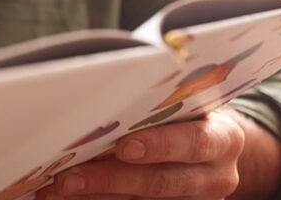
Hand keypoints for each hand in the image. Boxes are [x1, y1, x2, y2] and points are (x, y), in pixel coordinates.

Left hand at [35, 109, 245, 199]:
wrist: (214, 149)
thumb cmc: (190, 114)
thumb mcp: (189, 103)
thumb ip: (162, 102)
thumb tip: (103, 92)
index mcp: (224, 139)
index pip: (194, 143)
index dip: (159, 145)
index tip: (123, 146)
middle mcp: (215, 176)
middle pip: (160, 183)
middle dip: (110, 179)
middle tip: (68, 177)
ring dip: (94, 197)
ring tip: (56, 190)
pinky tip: (66, 198)